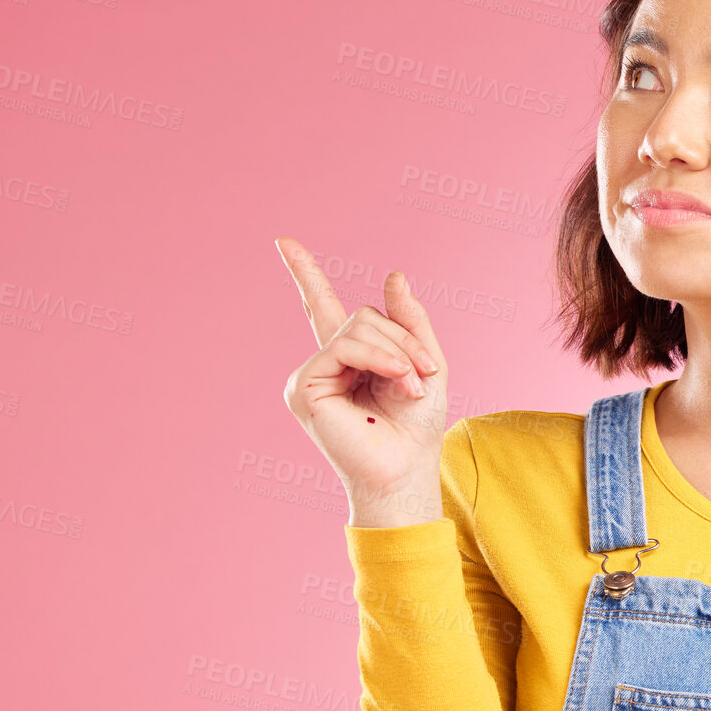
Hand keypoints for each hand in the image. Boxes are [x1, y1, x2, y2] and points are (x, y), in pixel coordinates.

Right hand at [277, 236, 447, 526]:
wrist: (406, 468)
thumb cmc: (417, 425)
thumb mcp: (426, 363)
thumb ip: (411, 320)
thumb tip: (394, 275)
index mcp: (349, 358)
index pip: (322, 308)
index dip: (305, 274)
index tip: (284, 243)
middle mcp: (325, 363)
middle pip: (364, 316)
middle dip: (403, 339)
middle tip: (425, 375)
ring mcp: (311, 374)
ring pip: (358, 328)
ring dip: (397, 352)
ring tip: (411, 385)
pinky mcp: (304, 387)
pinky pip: (344, 346)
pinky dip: (378, 358)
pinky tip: (395, 380)